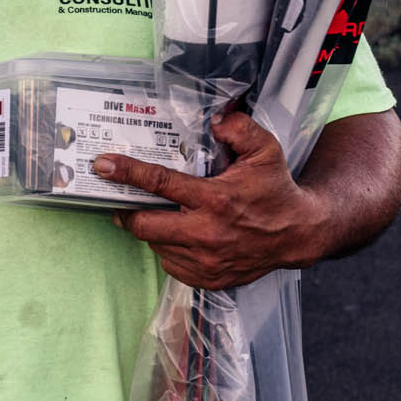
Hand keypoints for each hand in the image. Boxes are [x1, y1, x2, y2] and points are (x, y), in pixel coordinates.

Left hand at [92, 111, 330, 289]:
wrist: (298, 234)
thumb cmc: (276, 191)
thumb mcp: (265, 151)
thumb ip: (240, 129)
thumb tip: (214, 121)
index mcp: (215, 200)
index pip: (160, 183)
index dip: (127, 173)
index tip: (103, 166)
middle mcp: (206, 234)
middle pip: (144, 225)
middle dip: (128, 212)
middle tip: (123, 202)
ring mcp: (206, 261)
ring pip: (156, 246)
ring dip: (151, 230)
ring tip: (159, 216)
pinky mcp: (208, 279)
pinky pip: (171, 265)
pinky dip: (168, 250)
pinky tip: (179, 236)